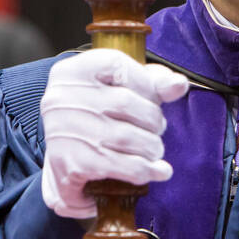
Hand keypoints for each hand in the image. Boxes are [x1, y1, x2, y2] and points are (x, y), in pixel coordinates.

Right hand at [40, 48, 188, 218]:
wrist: (59, 151)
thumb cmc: (97, 111)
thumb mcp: (119, 87)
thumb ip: (151, 81)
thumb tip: (179, 85)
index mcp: (75, 71)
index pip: (119, 67)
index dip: (146, 86)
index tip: (152, 101)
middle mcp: (64, 98)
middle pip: (125, 103)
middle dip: (152, 120)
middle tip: (156, 131)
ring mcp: (66, 132)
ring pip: (127, 137)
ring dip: (152, 147)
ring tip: (154, 150)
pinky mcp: (73, 165)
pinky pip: (121, 166)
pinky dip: (145, 170)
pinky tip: (157, 171)